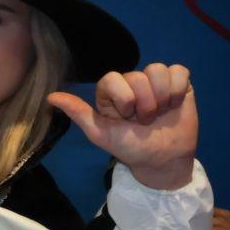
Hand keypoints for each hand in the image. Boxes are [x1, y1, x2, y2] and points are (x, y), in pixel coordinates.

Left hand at [46, 63, 196, 190]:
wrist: (163, 159)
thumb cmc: (130, 147)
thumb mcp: (101, 133)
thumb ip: (79, 113)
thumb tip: (50, 97)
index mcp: (110, 92)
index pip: (112, 78)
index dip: (124, 99)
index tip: (127, 118)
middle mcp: (131, 83)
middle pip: (138, 76)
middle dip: (145, 104)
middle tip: (145, 121)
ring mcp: (155, 82)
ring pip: (157, 70)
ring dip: (162, 97)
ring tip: (160, 113)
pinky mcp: (178, 83)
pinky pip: (179, 71)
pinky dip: (178, 89)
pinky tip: (174, 105)